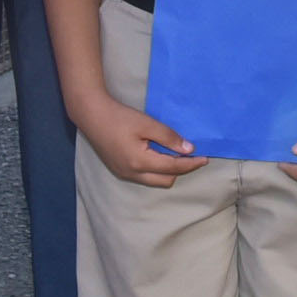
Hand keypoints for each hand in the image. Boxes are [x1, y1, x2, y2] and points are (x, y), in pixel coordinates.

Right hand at [70, 91, 201, 186]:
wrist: (91, 115)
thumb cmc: (119, 117)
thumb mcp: (147, 124)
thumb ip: (169, 138)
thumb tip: (188, 149)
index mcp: (140, 162)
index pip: (173, 167)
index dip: (191, 163)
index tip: (205, 158)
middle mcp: (133, 173)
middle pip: (166, 180)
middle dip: (181, 170)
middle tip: (191, 156)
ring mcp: (125, 174)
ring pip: (155, 180)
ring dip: (168, 171)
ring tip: (175, 154)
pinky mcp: (120, 170)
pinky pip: (145, 176)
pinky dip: (156, 169)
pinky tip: (158, 154)